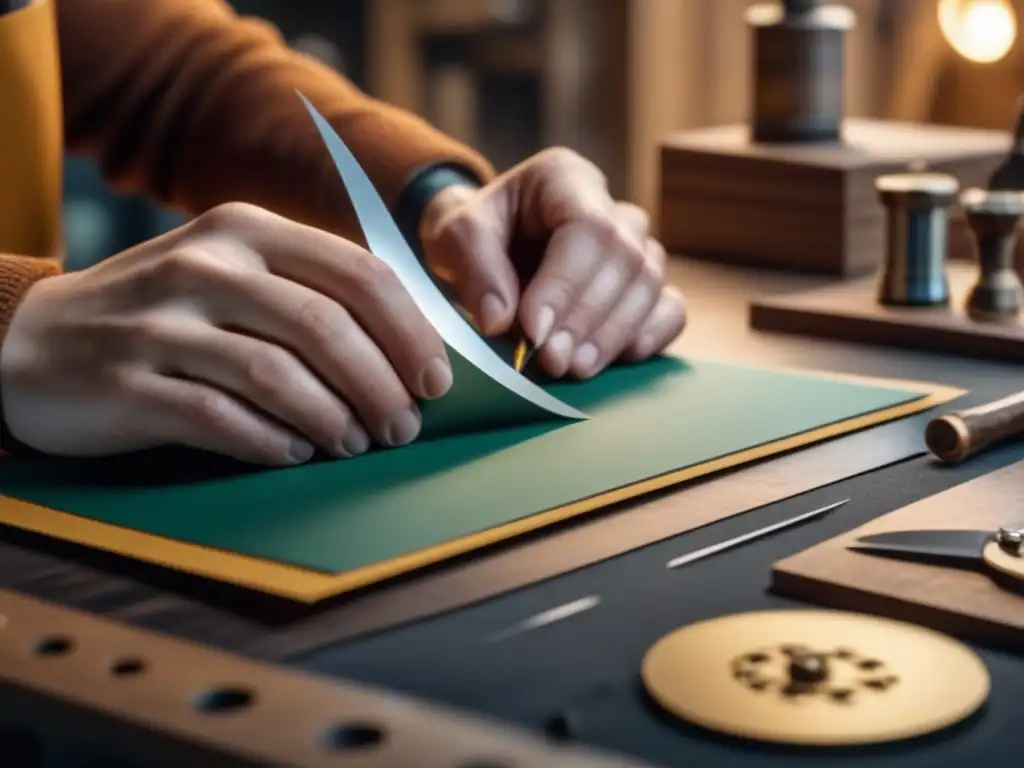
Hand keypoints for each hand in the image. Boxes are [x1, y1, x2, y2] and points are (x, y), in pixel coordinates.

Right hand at [0, 203, 451, 464]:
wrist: (31, 338)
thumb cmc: (162, 312)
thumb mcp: (230, 274)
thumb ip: (306, 294)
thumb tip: (404, 351)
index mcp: (245, 230)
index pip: (356, 274)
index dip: (410, 332)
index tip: (436, 382)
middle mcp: (204, 265)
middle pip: (324, 326)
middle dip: (380, 385)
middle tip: (402, 428)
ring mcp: (160, 322)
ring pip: (276, 374)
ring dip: (333, 418)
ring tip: (354, 444)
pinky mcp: (125, 381)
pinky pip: (218, 417)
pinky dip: (270, 441)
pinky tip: (296, 453)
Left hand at [419, 148, 686, 378]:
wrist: (486, 248)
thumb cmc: (474, 235)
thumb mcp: (454, 236)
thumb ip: (474, 267)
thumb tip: (501, 319)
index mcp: (565, 178)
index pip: (586, 228)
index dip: (566, 284)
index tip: (534, 331)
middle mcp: (611, 207)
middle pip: (623, 259)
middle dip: (587, 317)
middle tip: (552, 360)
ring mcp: (636, 245)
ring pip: (649, 284)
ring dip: (614, 333)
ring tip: (575, 368)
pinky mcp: (644, 285)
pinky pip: (670, 306)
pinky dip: (653, 333)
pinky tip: (624, 357)